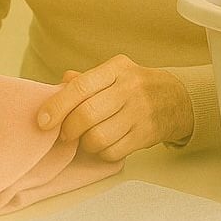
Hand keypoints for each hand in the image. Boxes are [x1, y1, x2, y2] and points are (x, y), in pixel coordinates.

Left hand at [36, 55, 193, 160]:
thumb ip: (83, 80)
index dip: (57, 106)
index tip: (42, 121)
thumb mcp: (112, 73)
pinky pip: (113, 151)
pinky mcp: (146, 134)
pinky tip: (103, 144)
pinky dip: (101, 152)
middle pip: (86, 115)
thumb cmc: (134, 86)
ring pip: (98, 137)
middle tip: (64, 133)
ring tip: (86, 138)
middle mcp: (129, 88)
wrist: (178, 99)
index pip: (80, 87)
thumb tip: (55, 88)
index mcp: (116, 68)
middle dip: (68, 129)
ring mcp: (140, 112)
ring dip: (85, 143)